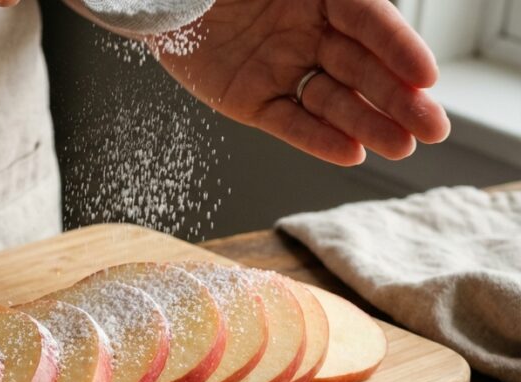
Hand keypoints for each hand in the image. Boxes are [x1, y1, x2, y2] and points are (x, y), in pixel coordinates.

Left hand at [156, 0, 450, 165]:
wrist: (161, 1)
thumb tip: (366, 0)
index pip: (370, 21)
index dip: (399, 48)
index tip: (427, 77)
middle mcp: (309, 33)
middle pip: (362, 69)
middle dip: (398, 99)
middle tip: (433, 129)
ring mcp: (282, 68)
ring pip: (332, 101)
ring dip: (368, 124)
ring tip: (402, 147)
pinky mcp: (252, 101)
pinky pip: (289, 122)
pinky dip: (317, 139)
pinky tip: (351, 153)